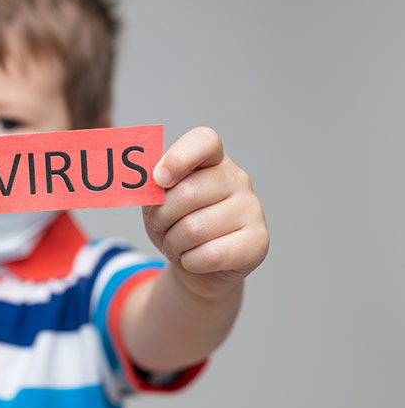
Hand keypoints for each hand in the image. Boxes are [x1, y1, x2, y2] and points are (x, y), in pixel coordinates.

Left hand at [142, 127, 268, 297]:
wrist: (197, 265)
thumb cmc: (176, 224)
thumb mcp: (157, 201)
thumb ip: (151, 186)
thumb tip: (148, 181)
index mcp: (212, 160)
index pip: (203, 141)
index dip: (178, 158)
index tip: (159, 179)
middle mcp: (237, 179)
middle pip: (187, 193)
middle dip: (160, 217)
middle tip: (160, 226)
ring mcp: (252, 209)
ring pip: (195, 229)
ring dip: (173, 243)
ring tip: (176, 244)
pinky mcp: (258, 242)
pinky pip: (211, 255)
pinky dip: (190, 262)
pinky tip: (194, 259)